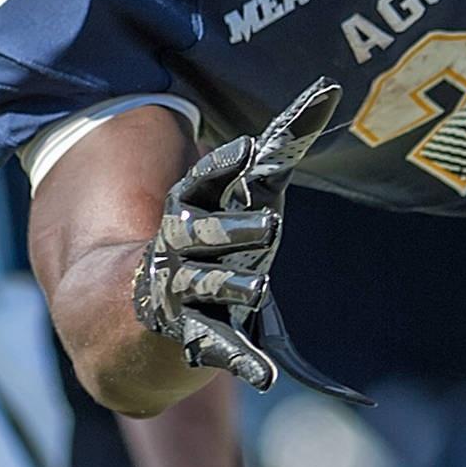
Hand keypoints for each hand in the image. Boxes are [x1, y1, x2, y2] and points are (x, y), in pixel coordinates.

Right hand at [133, 80, 368, 404]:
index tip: (249, 149)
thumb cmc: (218, 235)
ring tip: (260, 288)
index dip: (221, 166)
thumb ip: (287, 140)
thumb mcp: (249, 189)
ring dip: (235, 288)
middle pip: (205, 234)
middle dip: (234, 228)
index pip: (201, 183)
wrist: (136, 314)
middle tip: (271, 224)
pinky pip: (222, 349)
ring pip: (211, 287)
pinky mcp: (197, 335)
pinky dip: (245, 362)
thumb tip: (329, 89)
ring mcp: (186, 292)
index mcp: (190, 209)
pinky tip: (266, 377)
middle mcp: (182, 248)